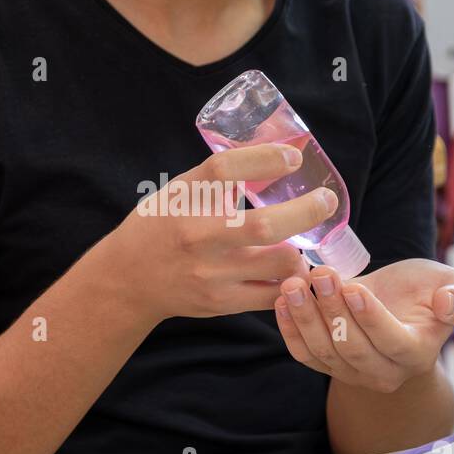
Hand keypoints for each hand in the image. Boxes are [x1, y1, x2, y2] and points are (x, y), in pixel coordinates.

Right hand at [107, 144, 337, 321]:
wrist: (128, 279)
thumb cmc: (161, 225)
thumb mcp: (180, 190)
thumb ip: (219, 177)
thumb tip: (275, 151)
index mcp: (184, 197)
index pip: (226, 169)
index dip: (265, 158)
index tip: (293, 157)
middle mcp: (196, 234)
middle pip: (263, 226)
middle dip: (306, 212)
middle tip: (325, 201)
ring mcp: (209, 273)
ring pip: (278, 263)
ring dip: (301, 251)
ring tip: (305, 242)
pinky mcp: (220, 302)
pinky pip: (272, 294)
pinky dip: (290, 281)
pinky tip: (292, 271)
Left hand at [274, 258, 453, 392]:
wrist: (400, 306)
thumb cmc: (429, 292)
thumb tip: (447, 305)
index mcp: (418, 353)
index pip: (393, 343)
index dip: (371, 319)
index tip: (352, 288)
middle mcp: (386, 372)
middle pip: (353, 349)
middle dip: (332, 312)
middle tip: (319, 275)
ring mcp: (353, 373)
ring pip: (324, 353)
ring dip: (305, 318)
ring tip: (293, 284)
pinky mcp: (328, 366)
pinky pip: (305, 355)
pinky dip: (290, 330)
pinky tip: (280, 301)